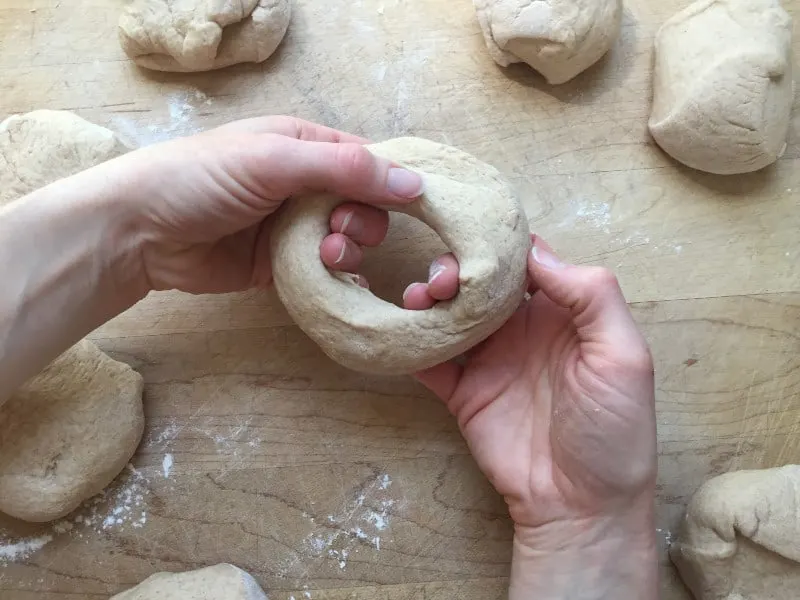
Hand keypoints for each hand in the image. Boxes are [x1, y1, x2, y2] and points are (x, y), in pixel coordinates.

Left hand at [111, 116, 423, 293]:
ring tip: (323, 256)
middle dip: (362, 222)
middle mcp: (303, 185)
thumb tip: (413, 183)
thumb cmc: (201, 178)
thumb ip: (343, 170)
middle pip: (363, 205)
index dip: (388, 183)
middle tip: (337, 232)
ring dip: (346, 250)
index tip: (404, 206)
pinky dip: (336, 278)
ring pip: (348, 241)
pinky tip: (334, 281)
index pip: (366, 160)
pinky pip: (325, 271)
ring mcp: (292, 227)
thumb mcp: (274, 161)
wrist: (139, 232)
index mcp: (304, 145)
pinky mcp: (281, 266)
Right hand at [385, 236, 657, 598]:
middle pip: (480, 281)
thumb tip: (537, 252)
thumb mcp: (623, 357)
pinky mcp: (462, 392)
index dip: (501, 241)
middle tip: (444, 278)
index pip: (528, 261)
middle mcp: (522, 329)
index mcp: (563, 313)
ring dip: (429, 298)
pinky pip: (430, 361)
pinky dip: (411, 344)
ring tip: (421, 299)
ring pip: (450, 313)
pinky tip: (400, 332)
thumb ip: (591, 297)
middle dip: (457, 267)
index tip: (474, 227)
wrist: (580, 507)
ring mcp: (489, 360)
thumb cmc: (614, 431)